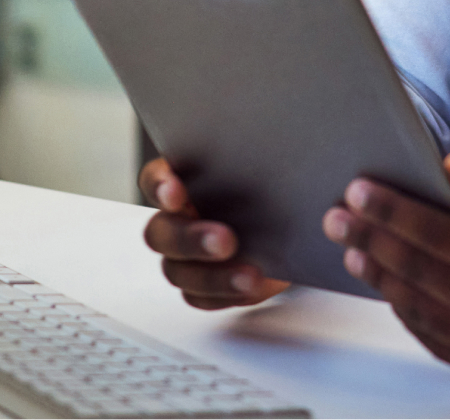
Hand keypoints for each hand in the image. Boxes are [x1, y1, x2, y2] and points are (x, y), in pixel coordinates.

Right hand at [138, 156, 291, 308]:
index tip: (177, 192)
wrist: (294, 224)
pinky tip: (251, 286)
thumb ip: (268, 155)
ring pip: (178, 271)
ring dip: (211, 275)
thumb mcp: (275, 163)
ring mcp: (185, 257)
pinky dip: (224, 295)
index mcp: (183, 179)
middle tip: (226, 241)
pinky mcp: (204, 286)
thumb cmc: (274, 183)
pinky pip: (201, 298)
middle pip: (161, 233)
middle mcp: (177, 219)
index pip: (154, 180)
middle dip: (190, 239)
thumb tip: (285, 151)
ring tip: (250, 274)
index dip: (160, 186)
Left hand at [322, 154, 449, 378]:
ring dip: (378, 275)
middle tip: (337, 217)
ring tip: (352, 247)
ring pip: (418, 307)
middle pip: (420, 273)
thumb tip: (449, 165)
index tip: (359, 191)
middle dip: (371, 240)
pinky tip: (382, 278)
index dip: (395, 212)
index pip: (441, 236)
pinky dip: (400, 304)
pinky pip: (428, 333)